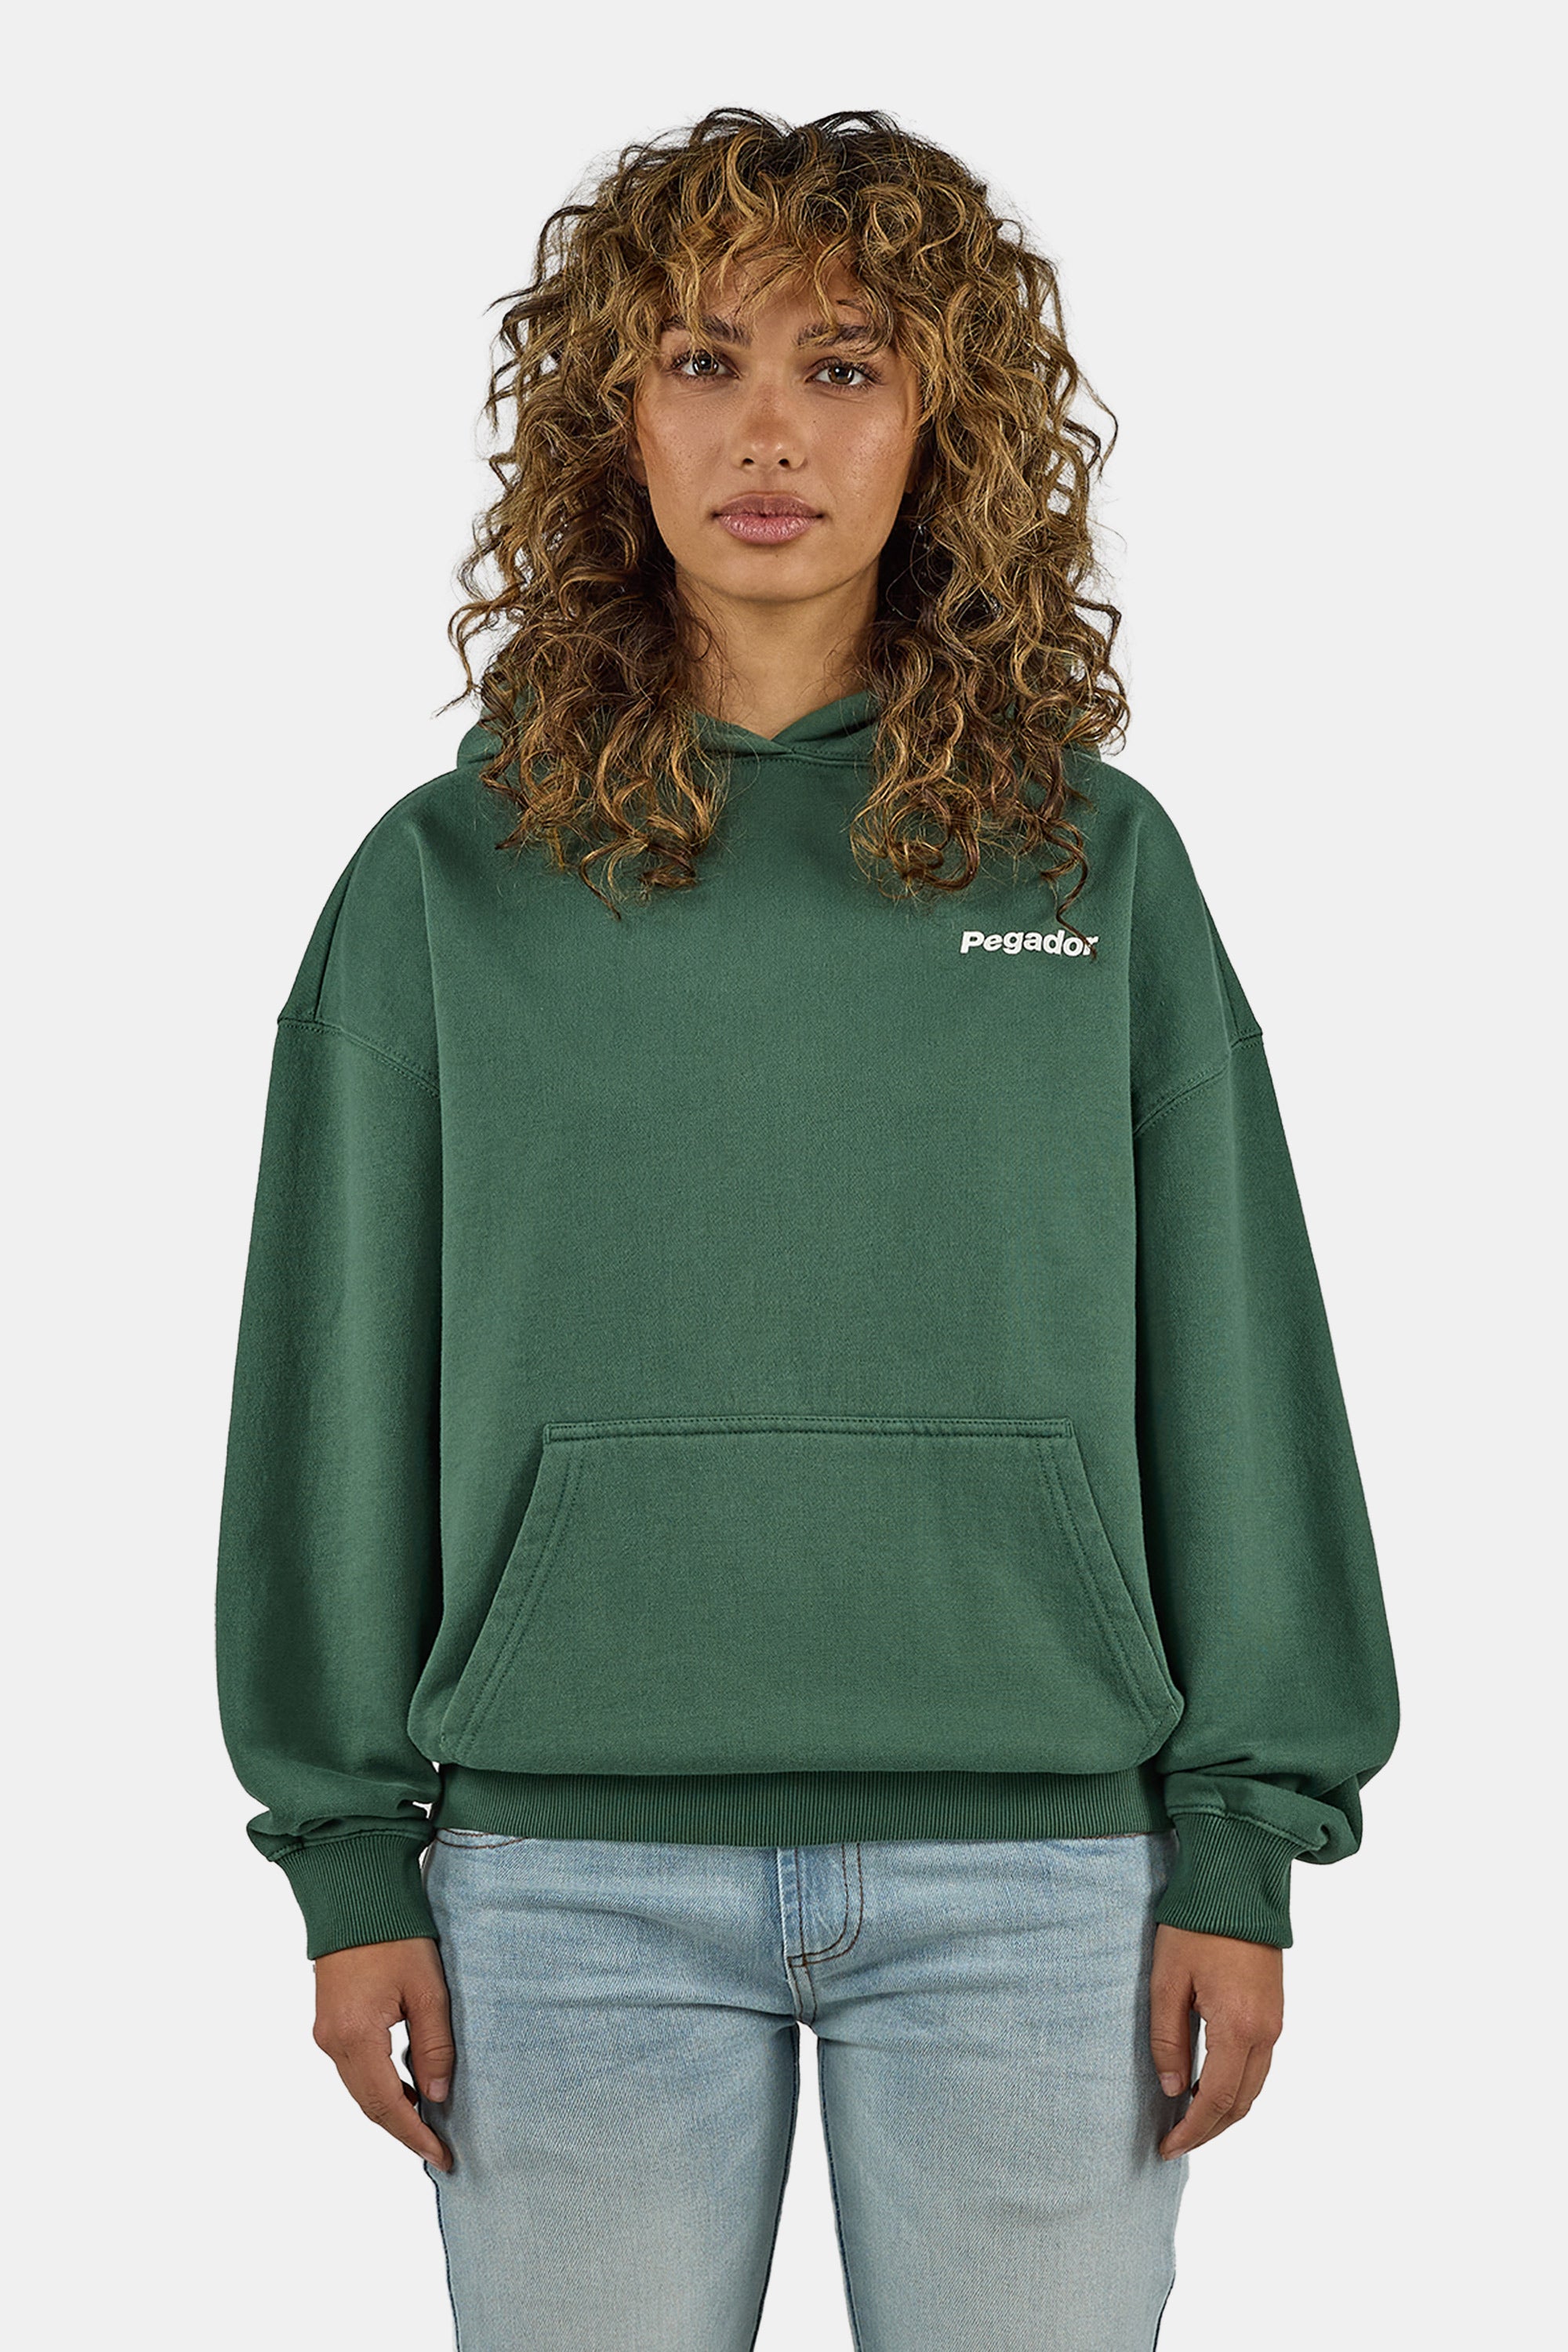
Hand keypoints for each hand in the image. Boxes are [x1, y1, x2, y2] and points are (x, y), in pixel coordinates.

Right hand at [312, 1936, 454, 2170]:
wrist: (355, 1896)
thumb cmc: (396, 1935)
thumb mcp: (428, 1989)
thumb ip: (434, 2046)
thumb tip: (438, 2097)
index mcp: (356, 2037)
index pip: (386, 2106)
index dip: (415, 2136)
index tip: (442, 2157)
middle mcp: (333, 2042)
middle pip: (369, 2104)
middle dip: (404, 2129)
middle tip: (439, 2147)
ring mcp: (326, 2033)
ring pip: (360, 2089)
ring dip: (392, 2107)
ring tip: (429, 2121)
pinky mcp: (329, 2023)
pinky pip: (355, 2069)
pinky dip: (379, 2084)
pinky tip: (407, 2085)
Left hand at [1149, 1922, 1282, 2158]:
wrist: (1236, 1882)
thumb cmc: (1195, 1925)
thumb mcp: (1167, 1981)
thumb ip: (1168, 2040)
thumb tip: (1173, 2090)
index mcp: (1238, 2027)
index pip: (1217, 2100)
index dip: (1193, 2131)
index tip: (1167, 2147)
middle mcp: (1266, 2032)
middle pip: (1242, 2103)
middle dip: (1210, 2130)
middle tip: (1176, 2142)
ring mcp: (1276, 2022)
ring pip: (1255, 2087)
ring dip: (1225, 2111)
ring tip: (1190, 2121)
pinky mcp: (1276, 2010)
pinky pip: (1260, 2065)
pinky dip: (1238, 2087)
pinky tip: (1211, 2085)